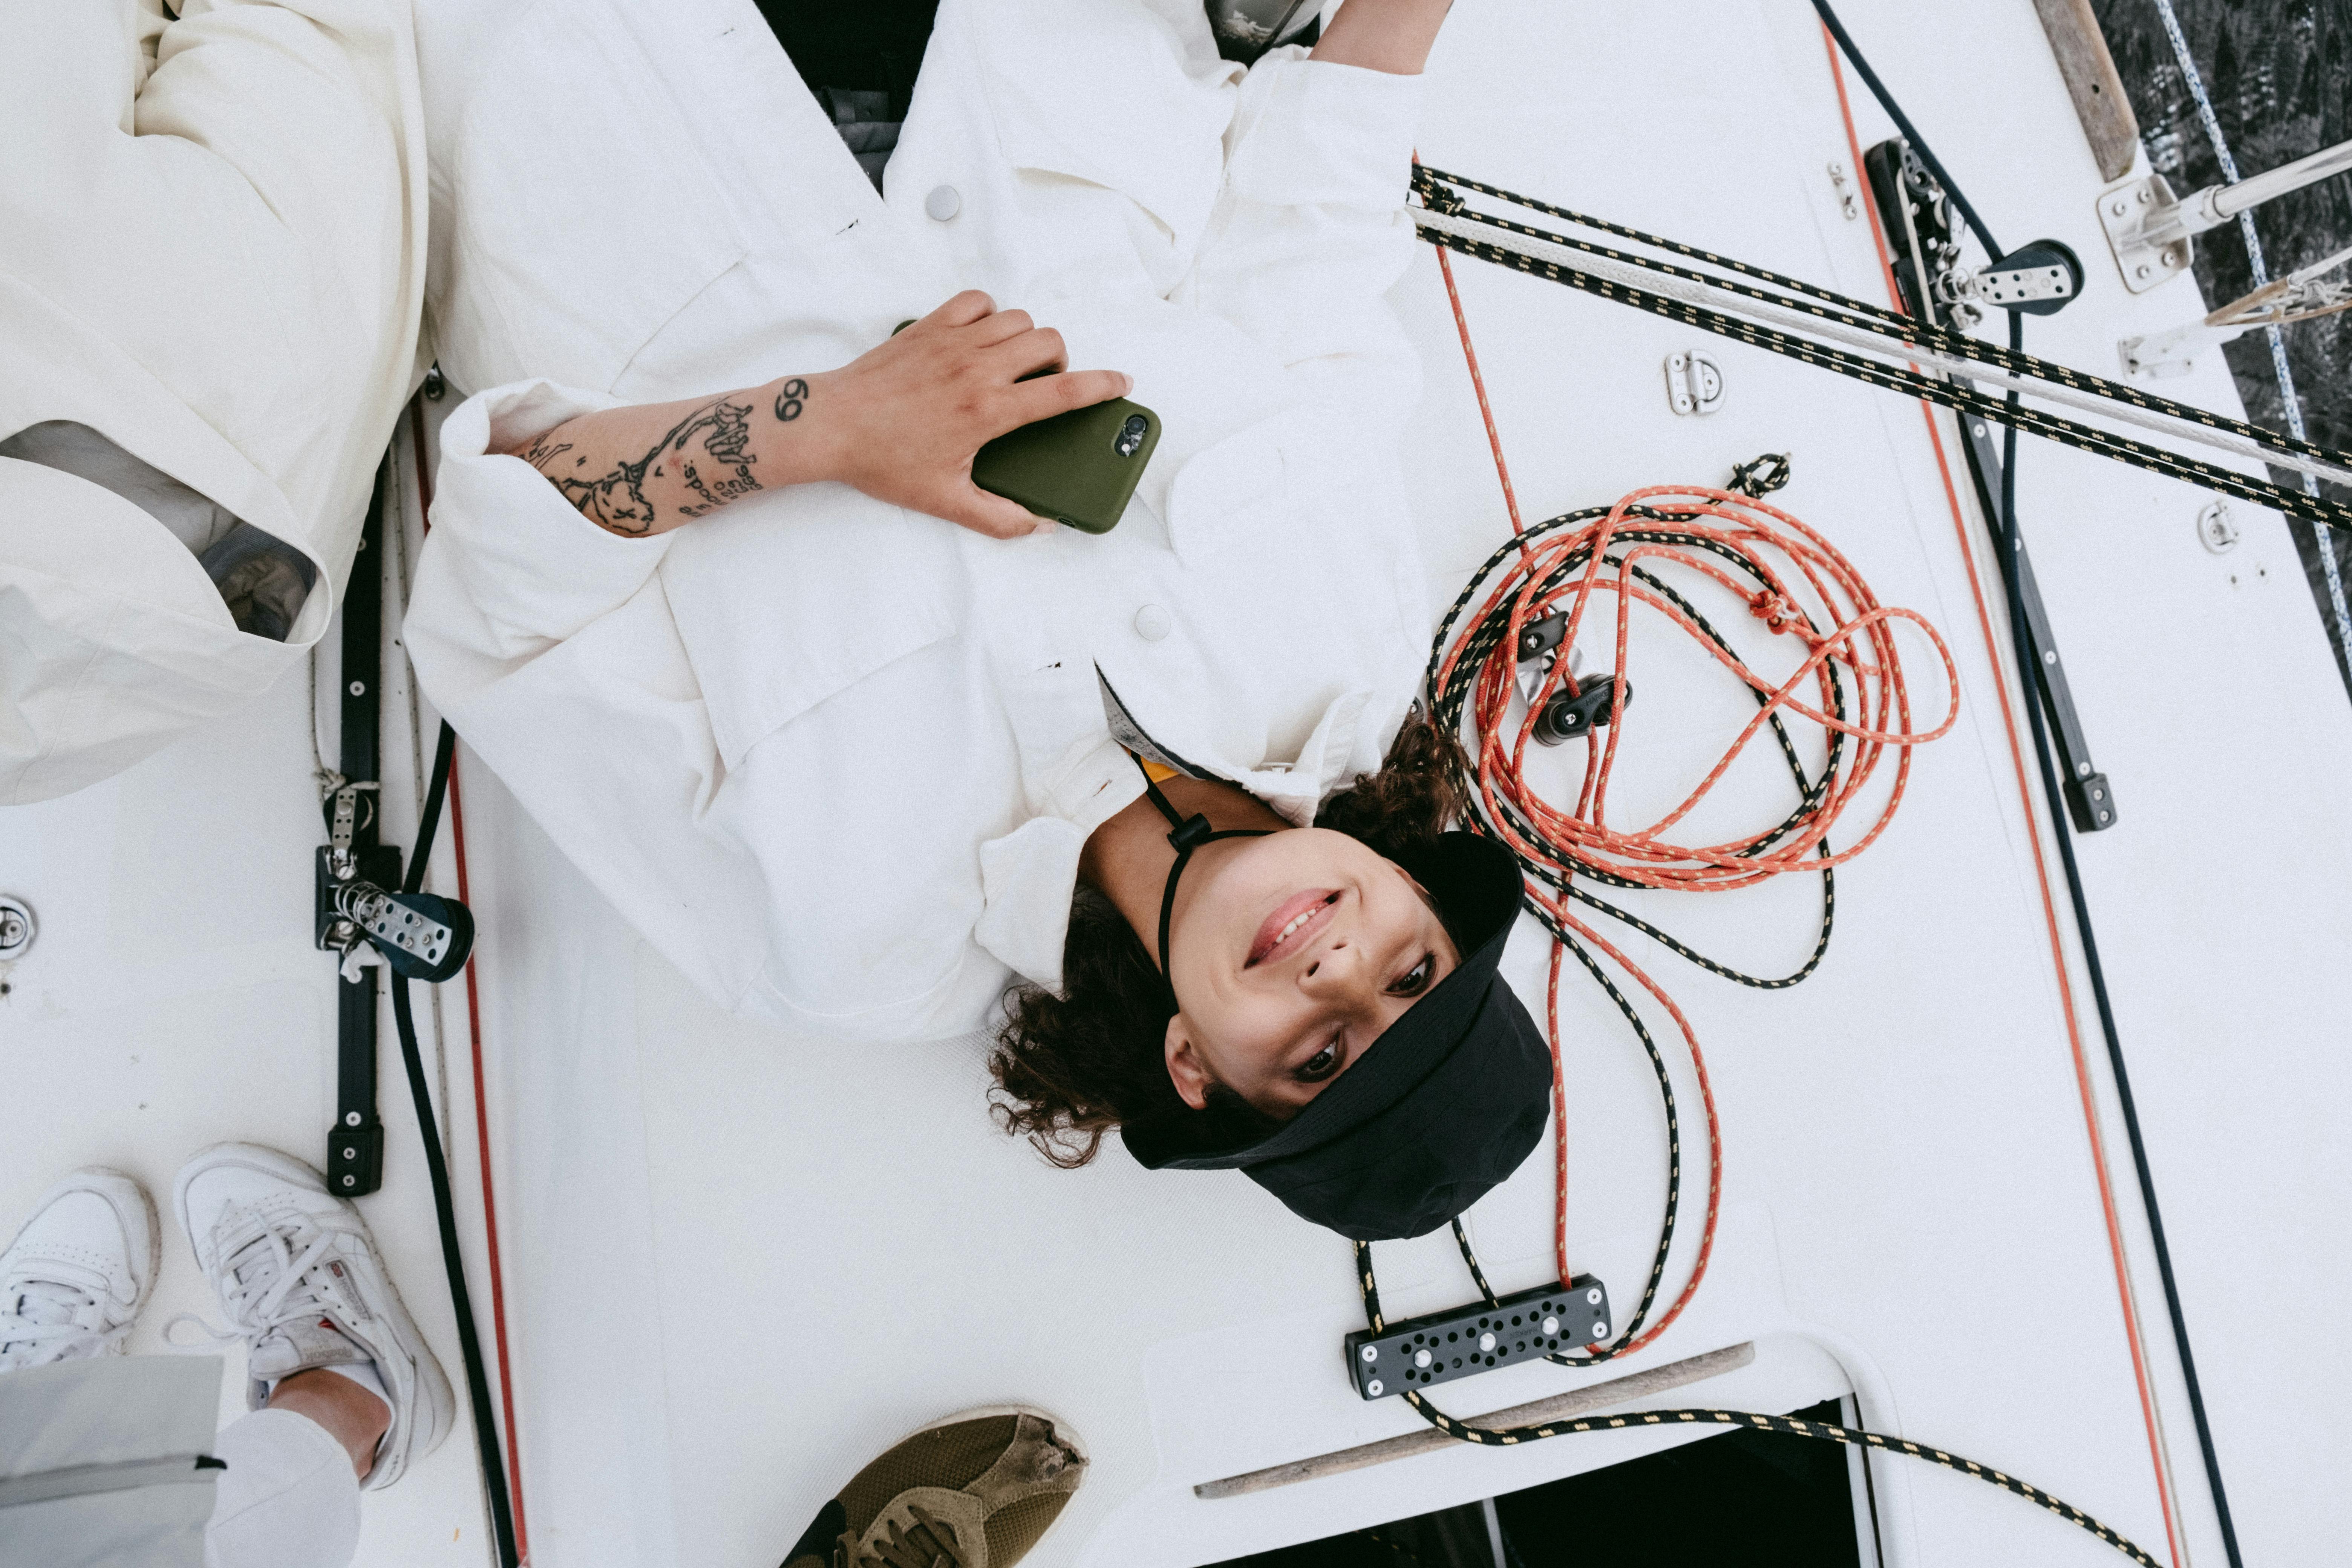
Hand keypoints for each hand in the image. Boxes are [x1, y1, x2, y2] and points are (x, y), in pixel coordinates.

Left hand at [797, 291, 1132, 539]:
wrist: (832, 425)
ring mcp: (953, 342)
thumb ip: (1000, 518)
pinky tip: (982, 337)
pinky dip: (989, 314)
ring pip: (1018, 319)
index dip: (1102, 385)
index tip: (1121, 383)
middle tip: (1045, 384)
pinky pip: (977, 302)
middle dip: (1061, 361)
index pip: (1064, 391)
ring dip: (1027, 338)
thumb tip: (1040, 526)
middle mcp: (976, 370)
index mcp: (989, 411)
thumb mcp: (946, 500)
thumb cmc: (884, 461)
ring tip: (1014, 363)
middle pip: (1048, 342)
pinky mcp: (929, 326)